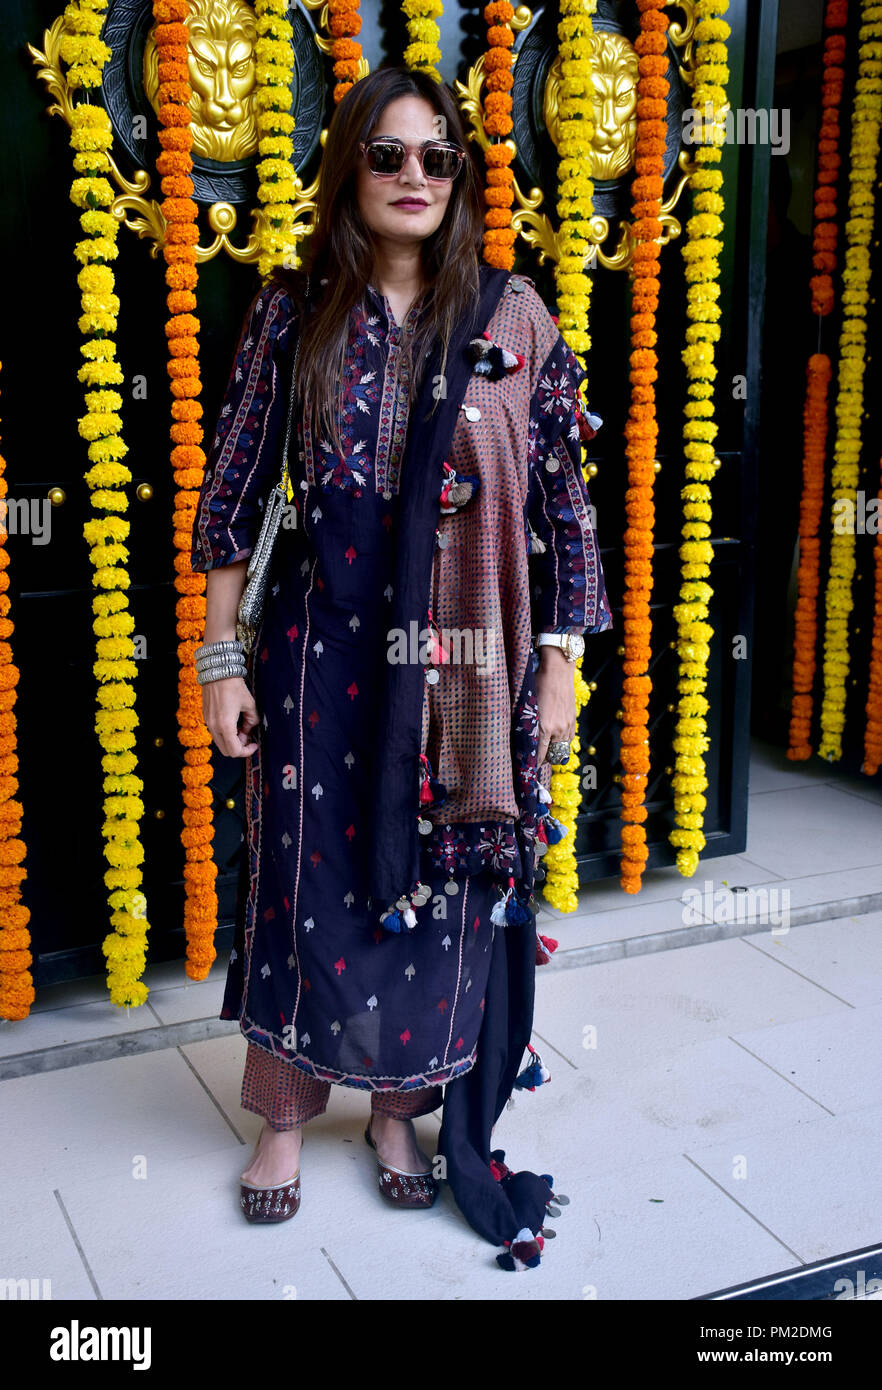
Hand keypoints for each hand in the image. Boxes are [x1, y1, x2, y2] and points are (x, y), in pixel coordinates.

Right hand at [202, 676, 259, 757]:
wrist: (217, 671)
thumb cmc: (233, 686)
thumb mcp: (249, 704)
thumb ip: (252, 720)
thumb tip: (251, 728)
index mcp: (225, 725)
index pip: (235, 751)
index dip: (246, 751)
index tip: (254, 744)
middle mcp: (214, 727)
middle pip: (226, 750)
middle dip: (239, 747)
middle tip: (248, 736)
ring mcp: (208, 722)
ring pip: (220, 742)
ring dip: (231, 740)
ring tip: (241, 727)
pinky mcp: (206, 717)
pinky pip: (215, 733)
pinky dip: (225, 733)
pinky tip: (232, 721)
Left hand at [536, 646, 576, 766]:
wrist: (558, 669)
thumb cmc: (536, 683)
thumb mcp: (526, 704)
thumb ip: (525, 724)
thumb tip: (517, 737)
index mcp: (544, 727)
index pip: (538, 754)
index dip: (532, 762)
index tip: (525, 766)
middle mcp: (558, 729)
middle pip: (551, 756)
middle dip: (541, 759)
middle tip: (531, 759)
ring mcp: (567, 725)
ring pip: (561, 750)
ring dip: (552, 752)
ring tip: (541, 750)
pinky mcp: (572, 720)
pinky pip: (567, 740)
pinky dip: (559, 742)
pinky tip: (552, 738)